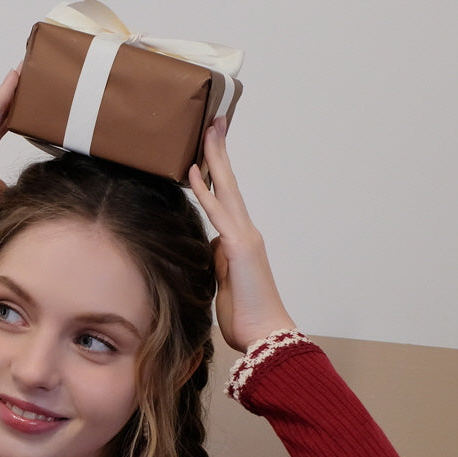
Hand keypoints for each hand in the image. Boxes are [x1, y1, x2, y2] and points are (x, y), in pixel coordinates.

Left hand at [187, 120, 296, 352]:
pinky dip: (205, 191)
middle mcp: (245, 233)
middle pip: (230, 184)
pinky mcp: (239, 248)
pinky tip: (193, 172)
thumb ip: (218, 261)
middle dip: (220, 152)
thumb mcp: (223, 283)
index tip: (208, 150)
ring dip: (215, 159)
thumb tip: (209, 246)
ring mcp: (244, 237)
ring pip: (226, 189)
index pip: (226, 199)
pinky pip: (218, 213)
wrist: (264, 335)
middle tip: (214, 122)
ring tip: (207, 131)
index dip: (218, 174)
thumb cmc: (245, 316)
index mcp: (240, 241)